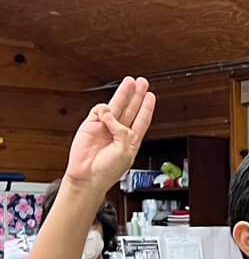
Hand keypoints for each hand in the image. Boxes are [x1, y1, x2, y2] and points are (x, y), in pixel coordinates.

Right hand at [65, 77, 155, 191]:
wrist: (87, 176)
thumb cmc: (107, 171)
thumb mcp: (124, 152)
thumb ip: (122, 132)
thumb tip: (112, 116)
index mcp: (130, 141)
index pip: (142, 120)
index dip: (147, 108)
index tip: (151, 96)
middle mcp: (119, 132)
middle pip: (131, 109)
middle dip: (137, 95)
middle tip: (142, 82)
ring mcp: (105, 127)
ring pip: (116, 105)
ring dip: (124, 93)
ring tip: (130, 82)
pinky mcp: (91, 124)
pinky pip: (99, 110)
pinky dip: (103, 109)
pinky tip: (105, 113)